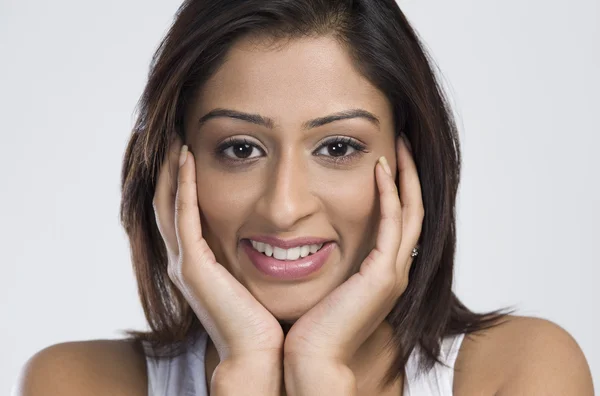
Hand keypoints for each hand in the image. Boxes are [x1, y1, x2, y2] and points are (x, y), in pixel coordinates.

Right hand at [152, 136, 283, 363]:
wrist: (260, 355)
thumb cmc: (263, 320)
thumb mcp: (253, 278)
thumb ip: (250, 255)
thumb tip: (273, 233)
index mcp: (197, 263)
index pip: (180, 212)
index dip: (180, 181)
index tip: (189, 150)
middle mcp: (183, 260)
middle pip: (165, 203)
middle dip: (169, 170)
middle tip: (173, 137)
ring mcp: (183, 263)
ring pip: (167, 204)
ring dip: (171, 170)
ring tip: (177, 139)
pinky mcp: (192, 266)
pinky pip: (183, 216)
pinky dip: (184, 186)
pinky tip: (188, 159)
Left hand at [283, 134, 423, 365]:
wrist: (310, 358)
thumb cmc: (309, 324)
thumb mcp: (324, 282)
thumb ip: (327, 259)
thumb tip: (310, 236)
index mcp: (382, 272)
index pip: (399, 220)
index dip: (397, 188)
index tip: (385, 158)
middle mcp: (395, 270)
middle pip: (413, 211)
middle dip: (408, 175)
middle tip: (402, 143)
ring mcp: (394, 273)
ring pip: (411, 212)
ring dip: (405, 177)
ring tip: (398, 145)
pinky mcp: (384, 275)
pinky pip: (393, 223)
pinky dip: (389, 194)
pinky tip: (380, 168)